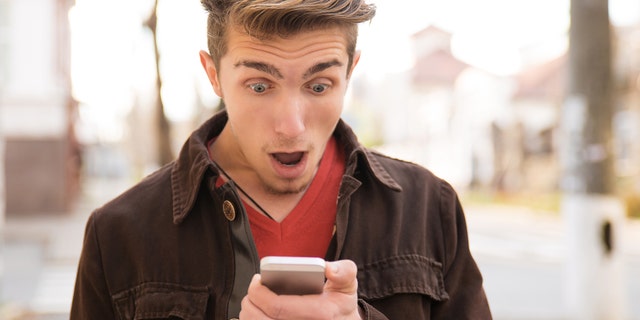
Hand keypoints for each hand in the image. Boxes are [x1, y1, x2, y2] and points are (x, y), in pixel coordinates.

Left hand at [239, 259, 361, 318]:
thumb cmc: (341, 305)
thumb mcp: (348, 285)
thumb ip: (344, 271)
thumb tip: (328, 268)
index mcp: (320, 314)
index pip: (278, 307)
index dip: (260, 293)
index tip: (257, 280)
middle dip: (250, 302)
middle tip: (253, 288)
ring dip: (249, 314)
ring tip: (253, 300)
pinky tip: (257, 313)